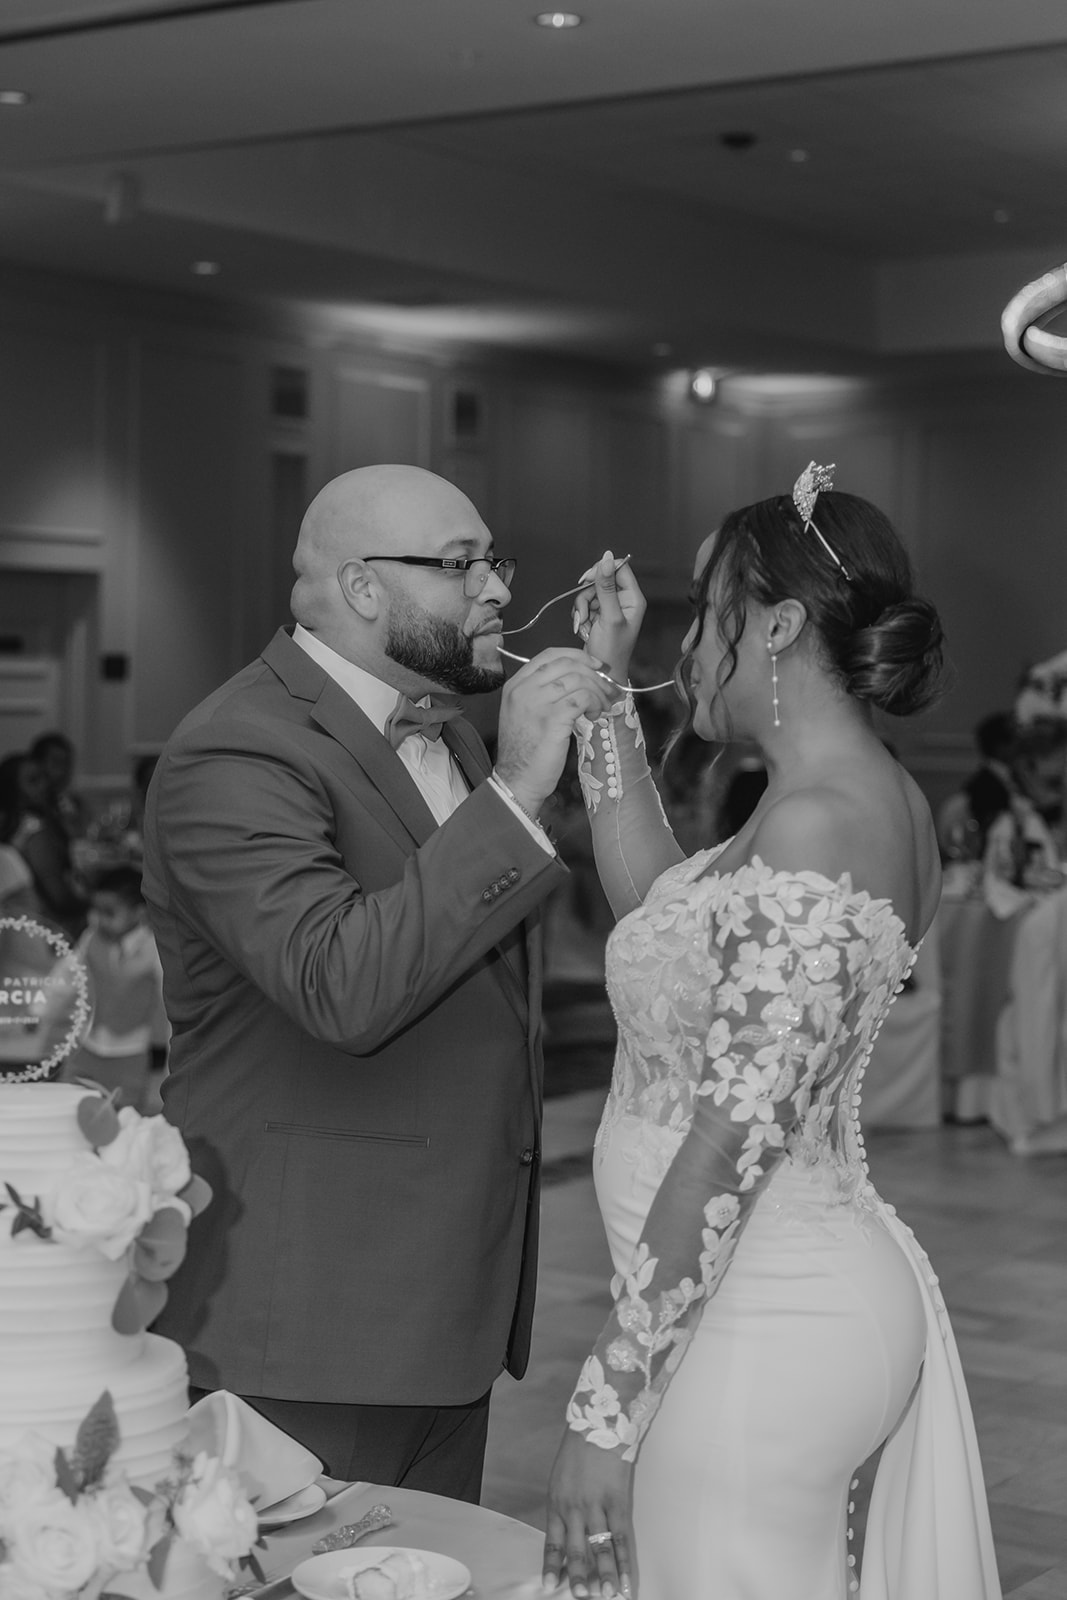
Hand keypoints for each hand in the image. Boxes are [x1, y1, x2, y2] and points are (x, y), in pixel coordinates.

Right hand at [495, 649, 616, 817]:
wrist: (516, 780)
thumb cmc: (525, 751)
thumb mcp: (525, 713)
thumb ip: (542, 692)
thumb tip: (579, 677)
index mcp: (516, 684)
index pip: (550, 655)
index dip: (578, 656)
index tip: (595, 666)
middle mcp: (523, 689)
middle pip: (567, 663)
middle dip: (594, 673)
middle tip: (608, 688)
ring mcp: (536, 703)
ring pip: (578, 680)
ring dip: (598, 691)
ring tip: (601, 707)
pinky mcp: (552, 719)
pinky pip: (582, 698)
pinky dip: (594, 703)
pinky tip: (594, 715)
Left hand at [543, 1430, 634, 1598]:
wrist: (599, 1421)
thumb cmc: (578, 1449)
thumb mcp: (561, 1477)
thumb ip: (563, 1505)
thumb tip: (568, 1534)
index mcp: (557, 1502)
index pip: (552, 1541)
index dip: (552, 1565)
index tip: (550, 1586)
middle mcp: (574, 1508)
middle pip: (577, 1549)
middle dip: (578, 1576)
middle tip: (581, 1597)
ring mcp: (596, 1505)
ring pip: (600, 1548)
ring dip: (605, 1575)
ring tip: (607, 1595)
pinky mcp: (617, 1500)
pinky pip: (621, 1536)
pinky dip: (625, 1560)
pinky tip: (628, 1577)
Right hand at [572, 551, 645, 686]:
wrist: (602, 675)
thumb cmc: (611, 651)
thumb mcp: (609, 617)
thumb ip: (606, 587)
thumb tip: (607, 557)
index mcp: (633, 598)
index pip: (619, 568)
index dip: (601, 570)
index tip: (586, 580)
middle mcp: (623, 600)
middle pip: (600, 580)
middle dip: (587, 597)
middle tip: (584, 614)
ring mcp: (610, 608)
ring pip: (589, 593)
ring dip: (581, 609)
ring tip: (584, 627)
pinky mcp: (598, 615)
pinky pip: (584, 605)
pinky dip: (580, 616)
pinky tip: (582, 629)